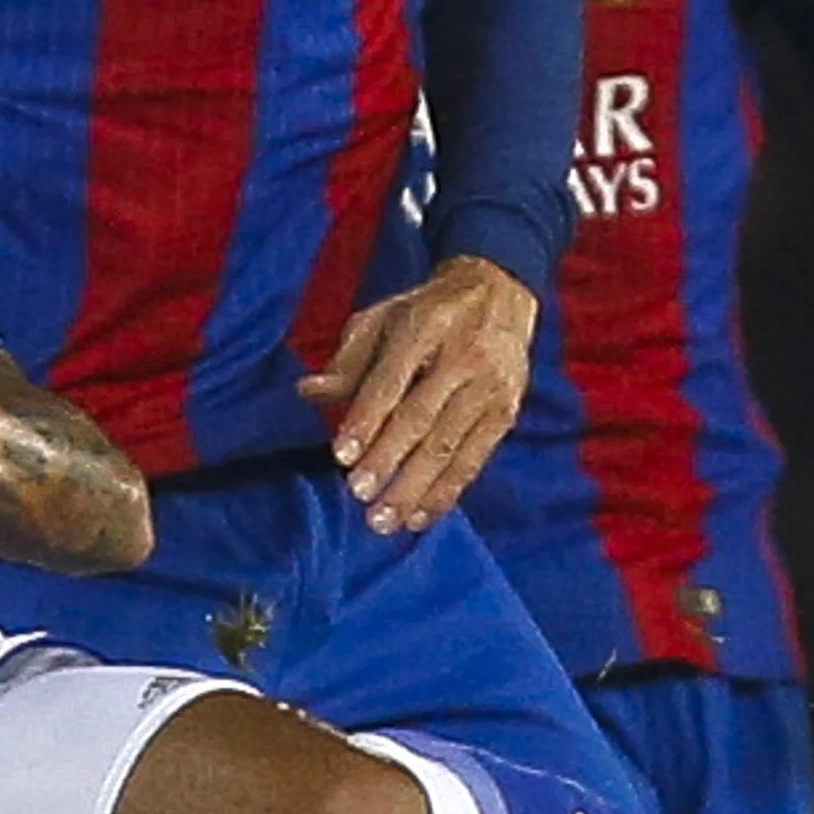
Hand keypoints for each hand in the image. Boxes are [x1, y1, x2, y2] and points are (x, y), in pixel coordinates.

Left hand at [299, 255, 536, 534]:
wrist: (499, 294)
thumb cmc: (427, 313)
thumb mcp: (382, 319)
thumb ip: (347, 361)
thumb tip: (307, 391)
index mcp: (425, 328)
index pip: (392, 381)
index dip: (366, 420)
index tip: (342, 456)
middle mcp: (463, 358)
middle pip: (422, 418)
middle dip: (389, 461)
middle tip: (360, 496)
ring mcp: (489, 388)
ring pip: (449, 446)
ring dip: (416, 488)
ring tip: (386, 520)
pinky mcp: (505, 413)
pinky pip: (474, 460)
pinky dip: (446, 492)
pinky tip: (420, 516)